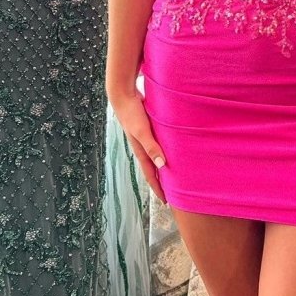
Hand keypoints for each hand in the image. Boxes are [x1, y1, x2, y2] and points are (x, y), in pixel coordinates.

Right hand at [109, 86, 166, 202]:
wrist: (122, 94)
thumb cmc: (132, 112)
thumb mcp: (142, 131)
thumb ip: (151, 147)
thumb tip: (161, 165)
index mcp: (140, 151)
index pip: (151, 174)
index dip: (158, 188)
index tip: (167, 201)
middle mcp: (141, 146)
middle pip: (153, 168)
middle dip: (161, 181)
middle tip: (173, 192)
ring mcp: (143, 137)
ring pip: (155, 157)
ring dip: (162, 166)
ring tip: (173, 174)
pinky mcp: (147, 128)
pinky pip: (156, 144)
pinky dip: (163, 151)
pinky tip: (170, 149)